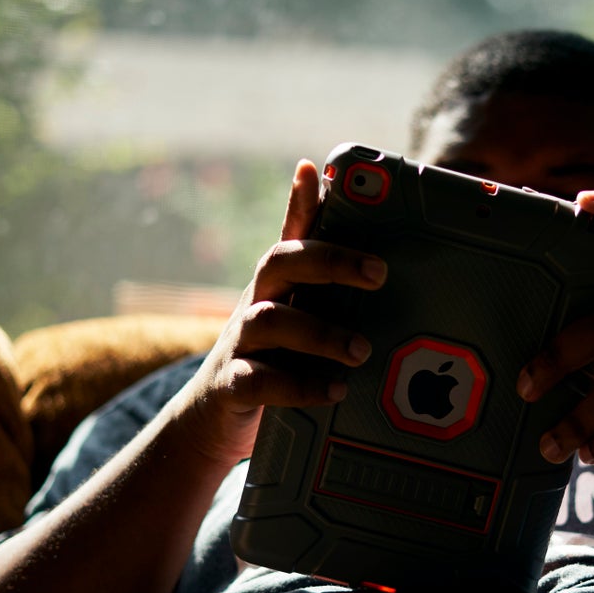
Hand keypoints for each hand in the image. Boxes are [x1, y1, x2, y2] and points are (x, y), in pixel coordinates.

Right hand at [176, 159, 387, 467]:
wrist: (214, 418)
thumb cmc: (269, 354)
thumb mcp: (295, 309)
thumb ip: (317, 264)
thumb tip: (332, 199)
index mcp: (277, 284)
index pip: (293, 235)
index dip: (305, 203)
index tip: (324, 174)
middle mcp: (255, 303)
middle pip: (280, 263)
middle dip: (330, 261)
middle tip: (379, 273)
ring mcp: (239, 343)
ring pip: (269, 321)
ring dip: (320, 332)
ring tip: (360, 349)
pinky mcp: (232, 386)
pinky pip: (258, 380)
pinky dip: (299, 386)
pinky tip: (335, 390)